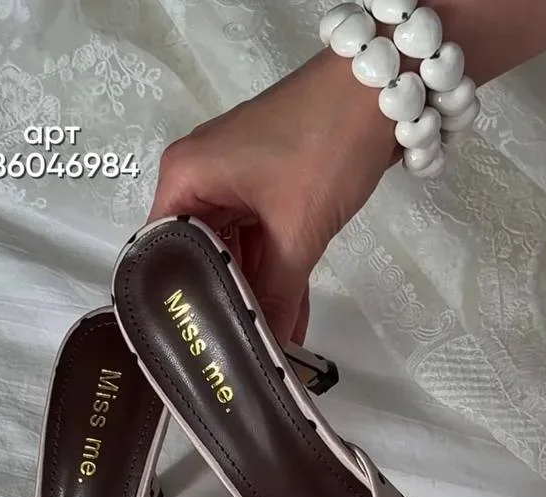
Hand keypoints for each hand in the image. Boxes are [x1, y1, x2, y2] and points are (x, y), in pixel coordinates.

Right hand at [149, 49, 394, 344]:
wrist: (385, 88)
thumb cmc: (325, 143)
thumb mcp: (297, 230)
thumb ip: (276, 295)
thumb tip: (268, 352)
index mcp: (186, 178)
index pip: (161, 252)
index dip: (174, 302)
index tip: (187, 346)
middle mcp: (200, 179)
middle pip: (199, 257)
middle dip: (223, 306)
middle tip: (228, 360)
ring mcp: (235, 182)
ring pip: (235, 254)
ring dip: (256, 296)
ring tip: (265, 352)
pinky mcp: (266, 188)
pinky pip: (261, 242)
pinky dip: (276, 276)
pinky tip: (288, 323)